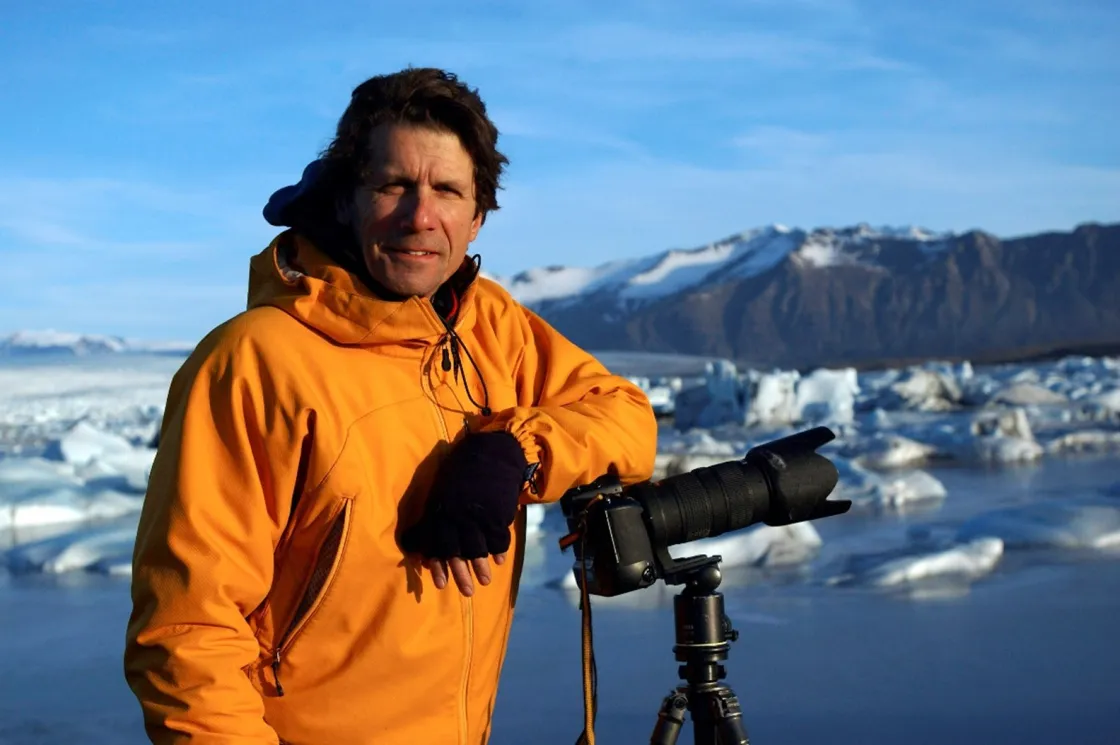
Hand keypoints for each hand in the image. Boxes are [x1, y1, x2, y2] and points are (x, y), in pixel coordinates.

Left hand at [400, 430, 529, 594]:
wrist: (492, 452)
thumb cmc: (462, 472)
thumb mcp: (441, 491)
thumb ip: (434, 518)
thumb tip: (420, 547)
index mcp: (440, 510)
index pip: (436, 544)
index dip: (438, 566)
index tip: (440, 585)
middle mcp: (457, 516)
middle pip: (457, 552)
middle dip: (461, 574)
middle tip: (465, 593)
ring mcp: (478, 517)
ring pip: (479, 550)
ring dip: (481, 568)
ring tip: (484, 582)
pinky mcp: (498, 515)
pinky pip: (498, 540)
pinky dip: (499, 552)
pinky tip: (498, 561)